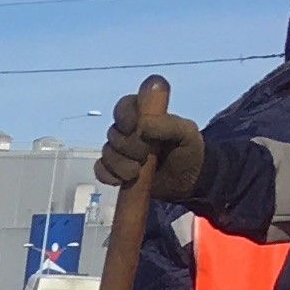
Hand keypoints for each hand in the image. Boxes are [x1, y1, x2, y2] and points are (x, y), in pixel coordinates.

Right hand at [92, 77, 203, 201]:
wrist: (187, 182)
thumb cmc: (188, 152)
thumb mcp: (187, 134)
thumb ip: (168, 125)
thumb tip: (142, 125)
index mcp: (145, 114)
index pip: (124, 107)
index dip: (125, 117)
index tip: (135, 128)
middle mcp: (129, 130)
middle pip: (114, 133)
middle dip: (128, 147)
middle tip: (146, 156)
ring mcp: (120, 151)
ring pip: (107, 152)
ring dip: (120, 165)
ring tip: (137, 173)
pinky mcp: (115, 170)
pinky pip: (101, 170)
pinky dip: (108, 176)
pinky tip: (122, 181)